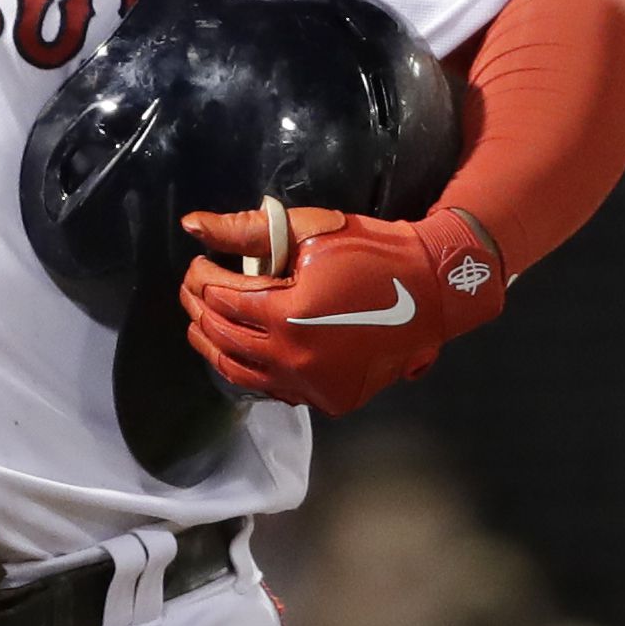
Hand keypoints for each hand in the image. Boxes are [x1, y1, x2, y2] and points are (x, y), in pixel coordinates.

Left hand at [177, 205, 505, 415]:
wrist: (433, 291)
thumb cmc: (370, 252)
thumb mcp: (308, 231)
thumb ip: (245, 230)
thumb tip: (191, 226)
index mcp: (287, 316)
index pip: (220, 299)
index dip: (200, 278)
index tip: (198, 264)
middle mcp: (294, 360)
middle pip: (223, 337)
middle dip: (199, 309)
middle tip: (193, 289)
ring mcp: (313, 387)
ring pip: (241, 372)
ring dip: (215, 345)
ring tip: (204, 322)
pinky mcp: (330, 399)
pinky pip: (274, 389)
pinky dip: (251, 369)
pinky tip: (242, 351)